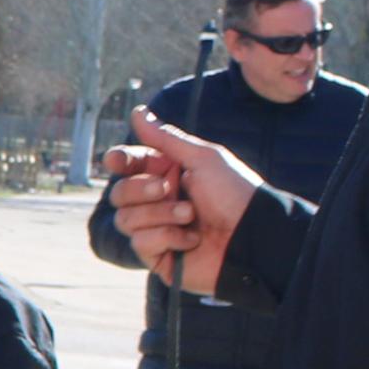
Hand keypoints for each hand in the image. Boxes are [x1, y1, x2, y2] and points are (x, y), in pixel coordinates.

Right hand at [104, 109, 262, 293]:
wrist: (252, 236)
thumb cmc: (234, 194)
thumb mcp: (203, 158)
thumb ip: (165, 138)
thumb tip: (138, 112)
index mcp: (167, 174)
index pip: (128, 165)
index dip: (118, 161)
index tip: (117, 161)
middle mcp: (157, 202)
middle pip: (119, 193)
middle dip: (141, 189)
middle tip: (167, 189)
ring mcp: (156, 230)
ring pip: (125, 219)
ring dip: (160, 215)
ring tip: (190, 216)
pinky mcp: (158, 256)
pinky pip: (140, 243)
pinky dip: (168, 238)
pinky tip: (192, 240)